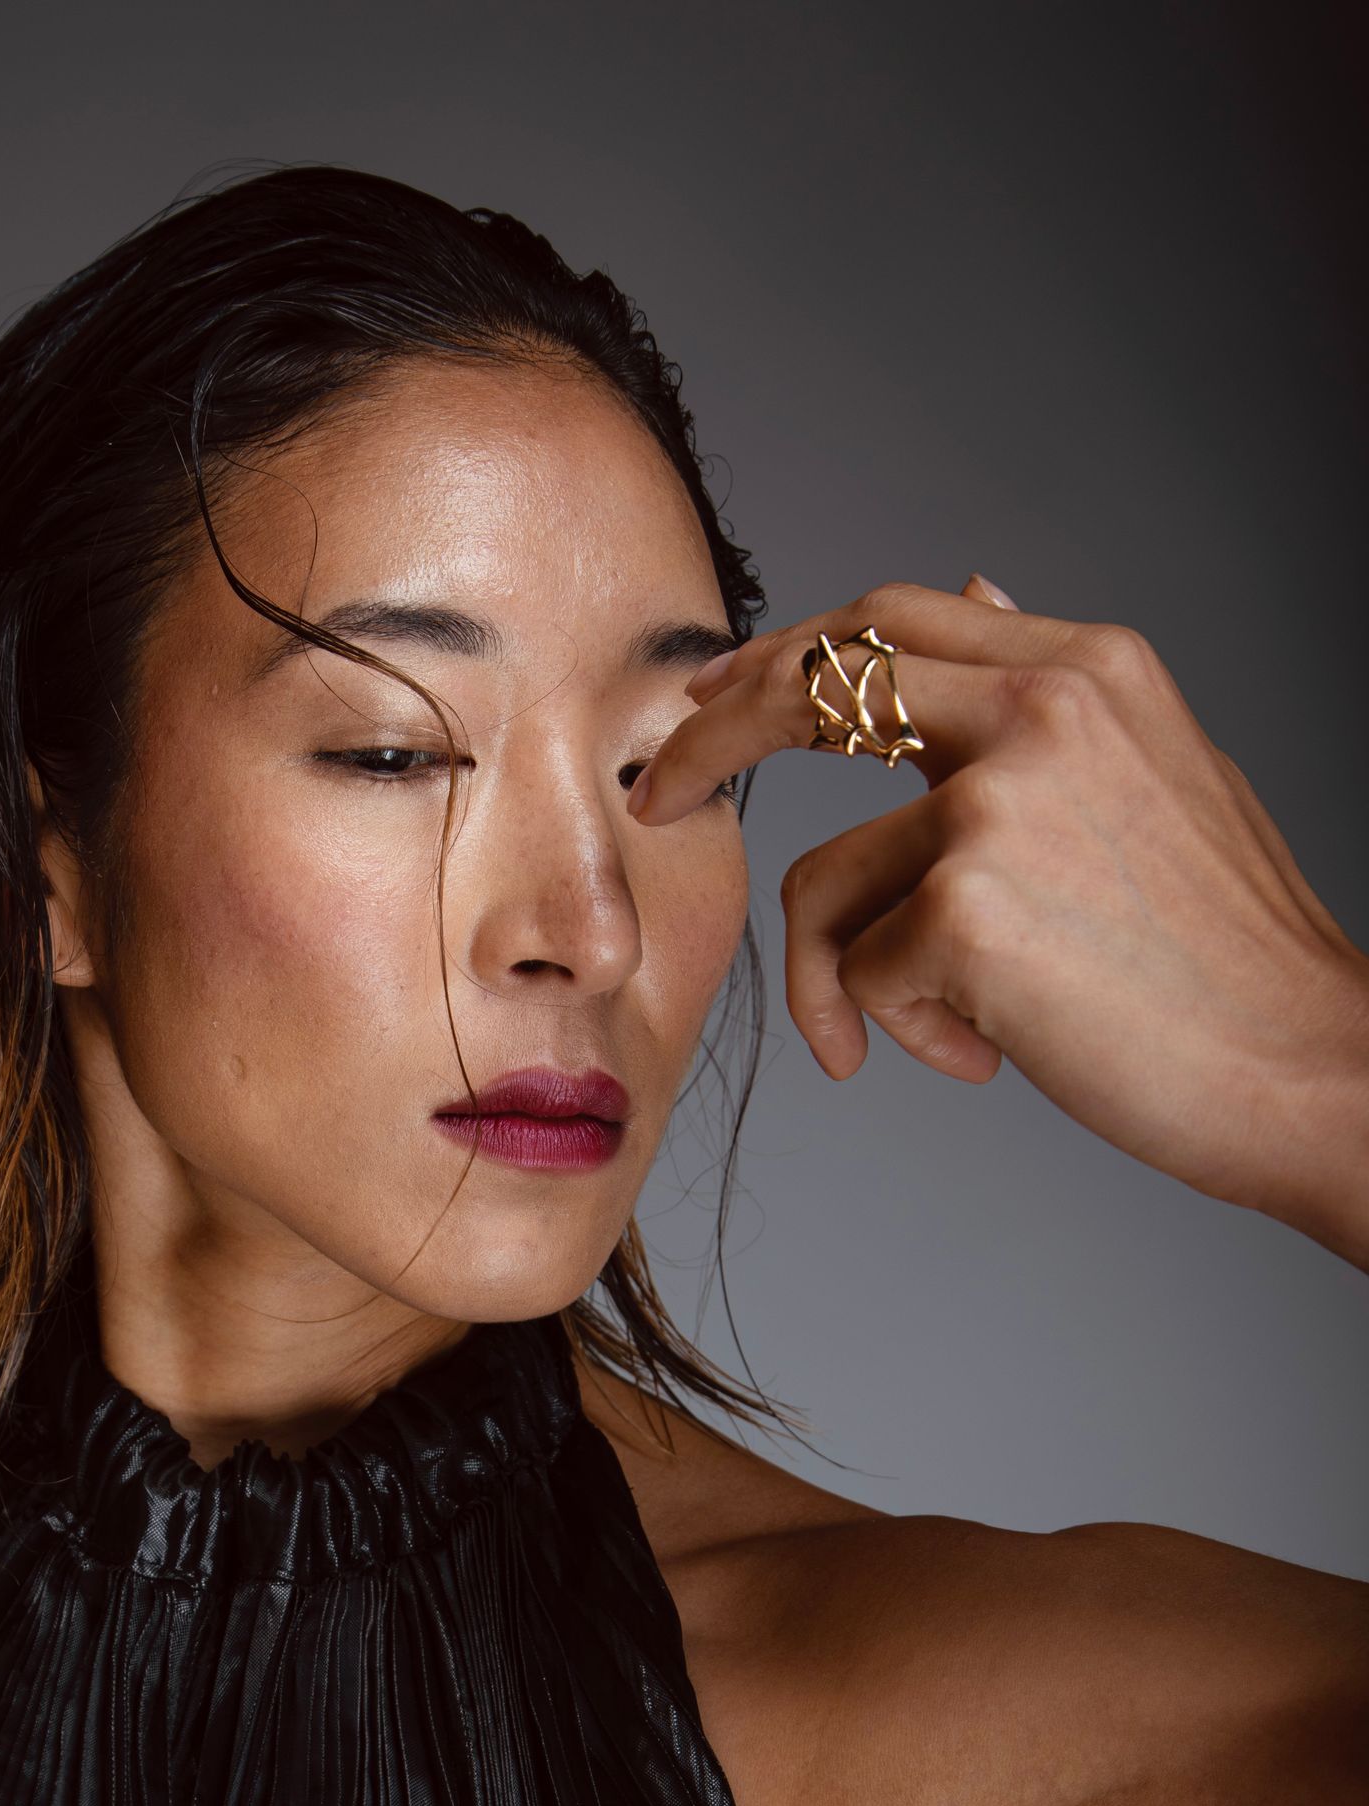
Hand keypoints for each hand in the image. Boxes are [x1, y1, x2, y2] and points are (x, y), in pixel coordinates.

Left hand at [628, 576, 1368, 1257]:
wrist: (1304, 1063)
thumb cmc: (1230, 953)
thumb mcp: (1159, 772)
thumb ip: (1053, 696)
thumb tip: (981, 588)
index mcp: (1090, 667)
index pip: (893, 618)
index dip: (784, 654)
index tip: (715, 694)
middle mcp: (1040, 709)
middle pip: (814, 686)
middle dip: (712, 742)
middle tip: (655, 798)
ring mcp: (995, 802)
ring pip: (821, 883)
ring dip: (849, 983)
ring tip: (958, 1036)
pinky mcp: (961, 907)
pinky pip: (857, 978)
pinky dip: (900, 1037)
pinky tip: (991, 1059)